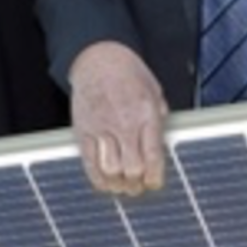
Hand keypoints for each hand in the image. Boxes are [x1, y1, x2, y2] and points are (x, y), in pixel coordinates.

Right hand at [68, 41, 168, 195]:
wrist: (98, 59)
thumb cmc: (128, 72)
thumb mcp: (155, 91)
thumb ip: (159, 118)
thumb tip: (162, 143)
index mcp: (146, 114)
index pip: (153, 156)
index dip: (155, 177)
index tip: (155, 183)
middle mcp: (124, 124)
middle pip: (132, 168)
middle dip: (137, 185)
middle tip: (139, 187)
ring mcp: (102, 129)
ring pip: (110, 170)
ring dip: (118, 184)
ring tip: (123, 187)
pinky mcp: (83, 132)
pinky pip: (89, 163)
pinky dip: (98, 179)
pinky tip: (105, 182)